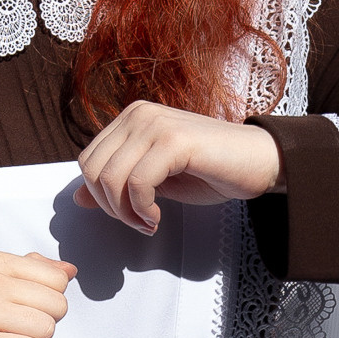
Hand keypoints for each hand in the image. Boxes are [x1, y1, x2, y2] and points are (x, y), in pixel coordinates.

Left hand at [74, 103, 280, 236]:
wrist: (260, 162)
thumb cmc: (211, 171)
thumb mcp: (155, 181)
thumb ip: (118, 184)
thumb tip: (79, 197)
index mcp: (131, 119)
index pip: (87, 161)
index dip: (101, 198)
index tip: (130, 215)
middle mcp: (138, 114)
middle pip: (92, 170)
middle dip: (110, 208)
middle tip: (139, 223)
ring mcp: (155, 123)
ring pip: (111, 178)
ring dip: (126, 213)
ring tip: (150, 222)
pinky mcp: (173, 141)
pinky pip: (137, 183)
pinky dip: (143, 209)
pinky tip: (159, 216)